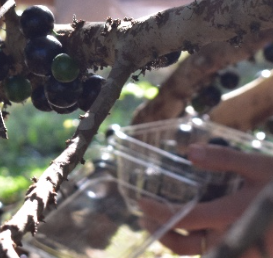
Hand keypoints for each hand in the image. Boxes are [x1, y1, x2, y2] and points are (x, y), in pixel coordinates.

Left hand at [138, 143, 272, 255]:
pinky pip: (222, 252)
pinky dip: (205, 244)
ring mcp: (245, 247)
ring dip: (180, 242)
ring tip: (162, 225)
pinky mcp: (252, 250)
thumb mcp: (259, 165)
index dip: (160, 213)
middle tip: (146, 220)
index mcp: (234, 214)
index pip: (187, 219)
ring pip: (206, 253)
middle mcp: (236, 236)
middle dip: (164, 236)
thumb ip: (224, 159)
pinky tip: (195, 229)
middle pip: (190, 247)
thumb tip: (189, 153)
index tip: (141, 203)